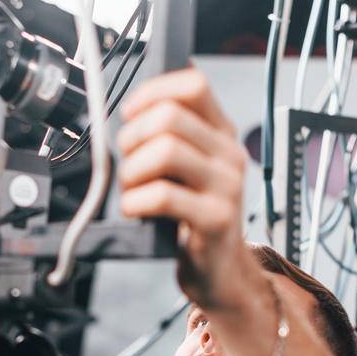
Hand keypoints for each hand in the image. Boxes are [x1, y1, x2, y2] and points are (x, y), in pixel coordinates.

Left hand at [117, 68, 251, 309]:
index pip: (194, 86)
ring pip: (165, 151)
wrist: (221, 270)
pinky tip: (135, 210)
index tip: (131, 113)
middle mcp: (229, 155)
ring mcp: (226, 187)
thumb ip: (170, 137)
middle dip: (132, 137)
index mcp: (222, 134)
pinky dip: (135, 201)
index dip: (153, 92)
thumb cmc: (194, 217)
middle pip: (170, 117)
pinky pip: (163, 196)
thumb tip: (132, 110)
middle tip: (127, 162)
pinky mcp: (216, 219)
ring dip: (132, 170)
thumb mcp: (190, 168)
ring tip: (131, 189)